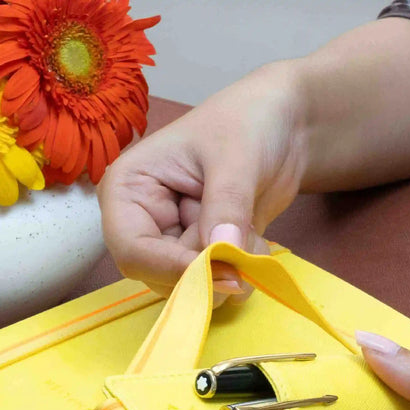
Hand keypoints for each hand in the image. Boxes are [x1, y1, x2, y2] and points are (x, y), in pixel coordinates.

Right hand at [98, 61, 306, 300]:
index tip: (223, 270)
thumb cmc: (247, 122)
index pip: (132, 250)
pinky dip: (240, 274)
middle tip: (247, 241)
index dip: (174, 268)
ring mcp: (171, 243)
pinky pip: (214, 286)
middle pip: (160, 277)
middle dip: (209, 270)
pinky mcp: (200, 256)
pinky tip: (255, 241)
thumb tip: (220, 252)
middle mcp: (142, 223)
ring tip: (252, 232)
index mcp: (128, 190)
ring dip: (229, 272)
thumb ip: (226, 205)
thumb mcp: (236, 156)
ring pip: (189, 288)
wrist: (282, 126)